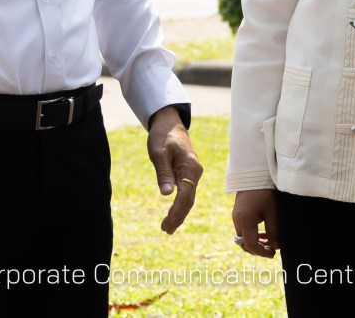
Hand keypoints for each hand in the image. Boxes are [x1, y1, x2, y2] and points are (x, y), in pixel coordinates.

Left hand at [146, 106, 201, 233]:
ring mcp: (193, 173)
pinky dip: (180, 204)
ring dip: (179, 213)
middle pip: (189, 200)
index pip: (185, 196)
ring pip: (189, 198)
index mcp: (191, 168)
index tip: (166, 224)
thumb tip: (166, 194)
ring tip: (168, 227)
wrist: (169, 123)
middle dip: (178, 217)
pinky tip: (174, 214)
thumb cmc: (163, 136)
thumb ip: (163, 173)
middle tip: (166, 230)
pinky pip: (186, 192)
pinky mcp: (188, 173)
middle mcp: (196, 172)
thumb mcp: (158, 153)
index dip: (176, 212)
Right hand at [232, 189, 278, 257]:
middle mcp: (237, 220)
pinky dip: (253, 235)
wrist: (254, 174)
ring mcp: (236, 217)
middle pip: (244, 244)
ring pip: (243, 238)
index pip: (251, 245)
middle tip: (271, 251)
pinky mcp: (238, 214)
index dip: (262, 252)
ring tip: (270, 243)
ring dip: (255, 243)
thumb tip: (275, 246)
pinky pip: (244, 230)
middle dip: (258, 250)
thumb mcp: (273, 212)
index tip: (272, 254)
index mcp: (245, 220)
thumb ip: (274, 231)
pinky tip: (264, 234)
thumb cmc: (265, 192)